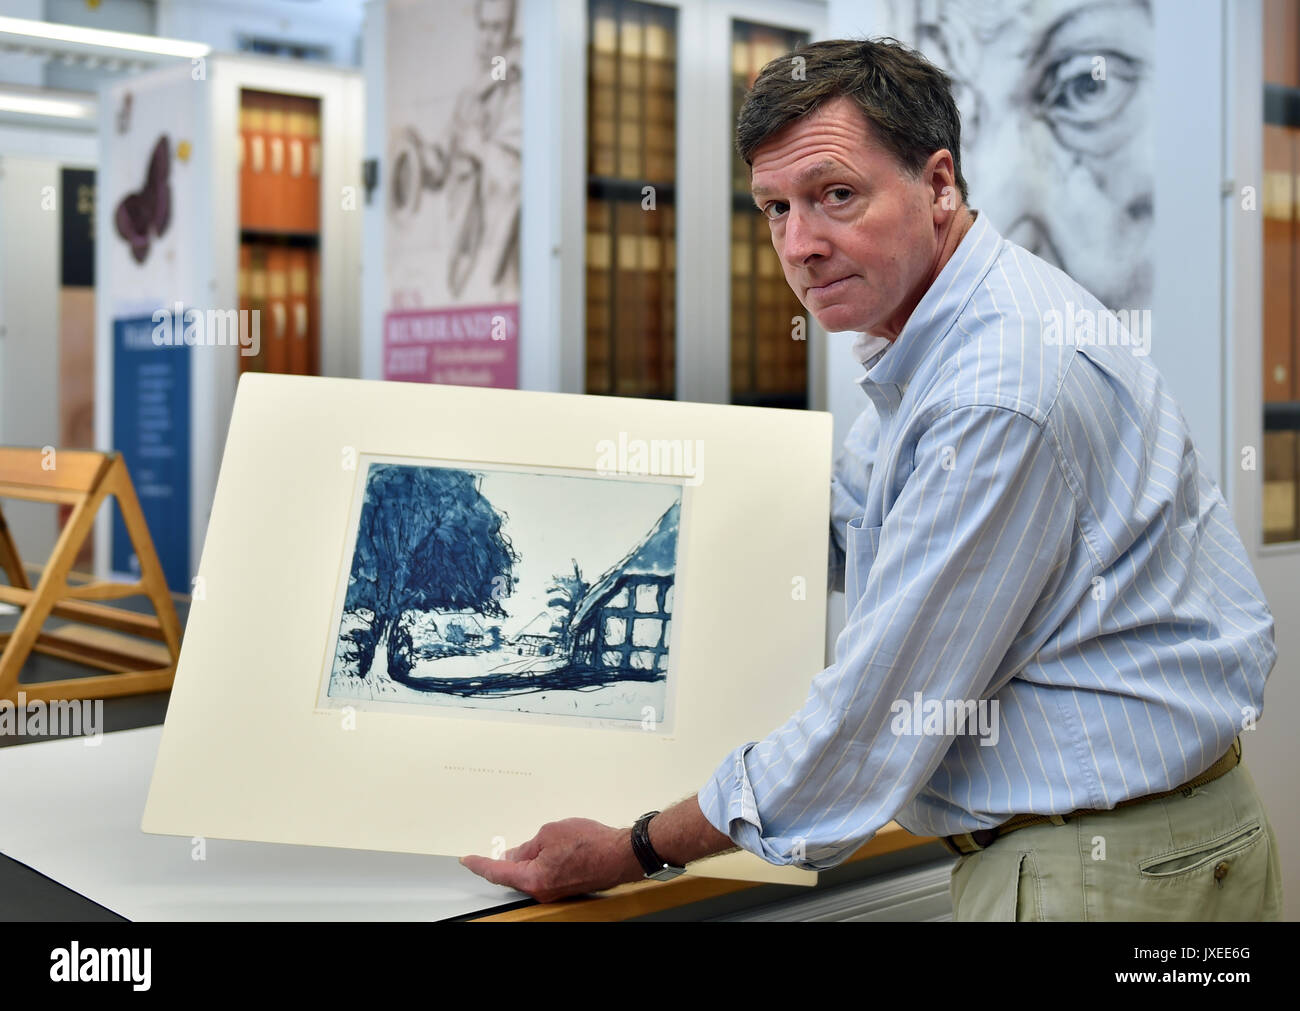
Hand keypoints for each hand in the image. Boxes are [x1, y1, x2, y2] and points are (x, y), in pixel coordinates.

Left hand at [459, 817, 644, 903]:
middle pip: (514, 876)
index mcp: (534, 879)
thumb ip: (528, 846)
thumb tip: (516, 854)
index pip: (498, 872)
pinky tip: (546, 852)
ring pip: (530, 875)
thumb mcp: (550, 833)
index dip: (480, 864)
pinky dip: (540, 864)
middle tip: (494, 851)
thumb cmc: (591, 843)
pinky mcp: (566, 887)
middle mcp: (543, 891)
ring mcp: (555, 892)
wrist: (621, 854)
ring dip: (526, 861)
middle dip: (504, 862)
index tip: (467, 860)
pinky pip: (544, 876)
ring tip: (532, 844)